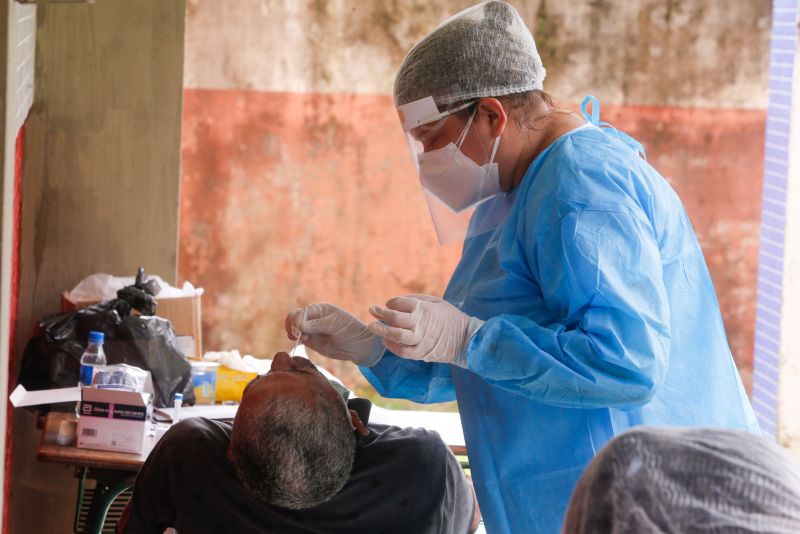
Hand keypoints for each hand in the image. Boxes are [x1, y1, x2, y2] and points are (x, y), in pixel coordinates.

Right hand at [285, 303, 384, 365]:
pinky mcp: (312, 341)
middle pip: (294, 318)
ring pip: (294, 328)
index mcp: (320, 309)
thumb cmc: (350, 330)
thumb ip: (317, 325)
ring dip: (293, 333)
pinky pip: (299, 338)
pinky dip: (296, 340)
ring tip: (301, 339)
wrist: (359, 345)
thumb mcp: (335, 325)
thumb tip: (300, 326)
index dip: (298, 320)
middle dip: (292, 326)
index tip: (300, 330)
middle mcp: (313, 318)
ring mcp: (311, 329)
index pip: (302, 312)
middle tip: (298, 336)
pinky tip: (301, 341)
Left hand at [367, 295, 483, 366]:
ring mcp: (421, 340)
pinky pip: (403, 351)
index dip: (391, 302)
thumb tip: (398, 301)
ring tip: (372, 327)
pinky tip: (386, 341)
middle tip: (372, 310)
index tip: (388, 303)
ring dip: (382, 330)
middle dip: (381, 314)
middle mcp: (421, 324)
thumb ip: (417, 299)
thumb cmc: (450, 317)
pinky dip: (392, 347)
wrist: (466, 339)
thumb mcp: (436, 302)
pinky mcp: (422, 353)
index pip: (399, 303)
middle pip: (395, 319)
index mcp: (424, 309)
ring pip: (396, 336)